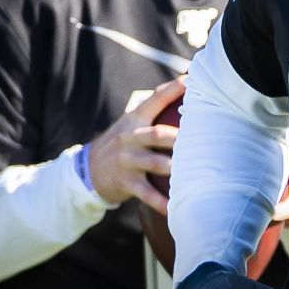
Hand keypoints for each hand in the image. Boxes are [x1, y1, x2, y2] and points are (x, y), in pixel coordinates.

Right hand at [86, 77, 183, 211]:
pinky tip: (174, 208)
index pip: (154, 100)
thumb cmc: (121, 144)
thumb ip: (152, 110)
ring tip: (194, 170)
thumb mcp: (130, 124)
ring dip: (174, 167)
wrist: (86, 171)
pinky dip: (160, 202)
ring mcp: (127, 161)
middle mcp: (129, 138)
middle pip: (157, 134)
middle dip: (177, 136)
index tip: (191, 81)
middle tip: (202, 136)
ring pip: (155, 163)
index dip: (172, 89)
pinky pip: (146, 193)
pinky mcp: (125, 182)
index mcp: (133, 119)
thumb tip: (184, 87)